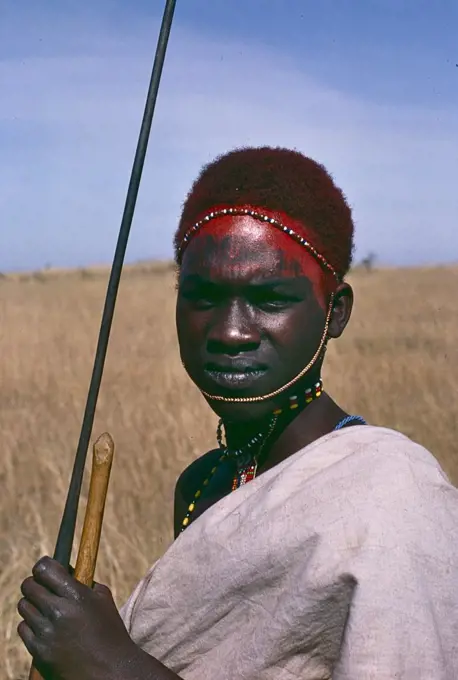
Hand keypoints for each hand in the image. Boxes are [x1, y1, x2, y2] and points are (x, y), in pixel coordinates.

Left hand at [17, 556, 139, 679]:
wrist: (110, 671)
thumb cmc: (109, 632)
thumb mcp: (102, 599)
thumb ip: (82, 581)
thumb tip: (63, 570)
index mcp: (76, 596)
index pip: (44, 569)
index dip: (43, 566)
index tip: (46, 569)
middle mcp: (58, 612)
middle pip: (29, 586)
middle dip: (35, 583)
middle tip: (43, 588)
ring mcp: (46, 633)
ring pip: (24, 606)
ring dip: (33, 604)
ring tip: (46, 609)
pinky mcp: (38, 651)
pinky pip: (23, 628)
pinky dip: (31, 625)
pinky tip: (45, 627)